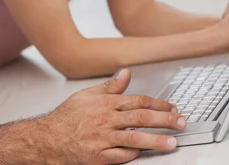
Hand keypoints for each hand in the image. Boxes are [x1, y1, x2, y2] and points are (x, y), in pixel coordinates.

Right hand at [40, 69, 185, 163]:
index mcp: (106, 104)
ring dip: (156, 140)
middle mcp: (107, 120)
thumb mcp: (87, 95)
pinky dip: (134, 153)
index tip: (173, 108)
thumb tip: (126, 73)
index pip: (139, 101)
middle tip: (181, 123)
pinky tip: (145, 153)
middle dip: (165, 120)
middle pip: (141, 118)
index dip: (159, 105)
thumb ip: (110, 86)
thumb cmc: (67, 118)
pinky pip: (121, 155)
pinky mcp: (99, 157)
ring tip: (172, 142)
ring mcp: (103, 139)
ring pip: (134, 138)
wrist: (47, 139)